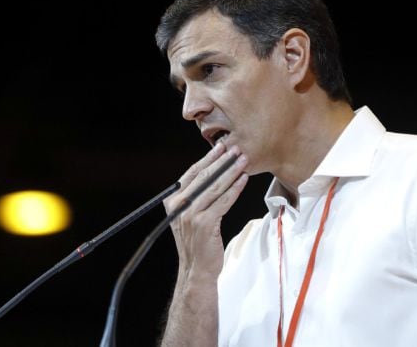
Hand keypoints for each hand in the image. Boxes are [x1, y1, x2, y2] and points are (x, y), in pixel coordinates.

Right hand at [163, 141, 248, 279]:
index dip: (208, 158)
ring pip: (216, 187)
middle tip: (237, 149)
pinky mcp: (205, 224)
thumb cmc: (197, 241)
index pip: (192, 173)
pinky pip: (224, 201)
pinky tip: (244, 179)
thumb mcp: (189, 215)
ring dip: (232, 171)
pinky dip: (235, 189)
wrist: (197, 269)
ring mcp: (191, 214)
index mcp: (172, 200)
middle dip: (222, 161)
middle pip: (205, 176)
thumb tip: (211, 171)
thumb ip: (194, 196)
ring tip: (244, 160)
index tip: (222, 147)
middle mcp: (179, 205)